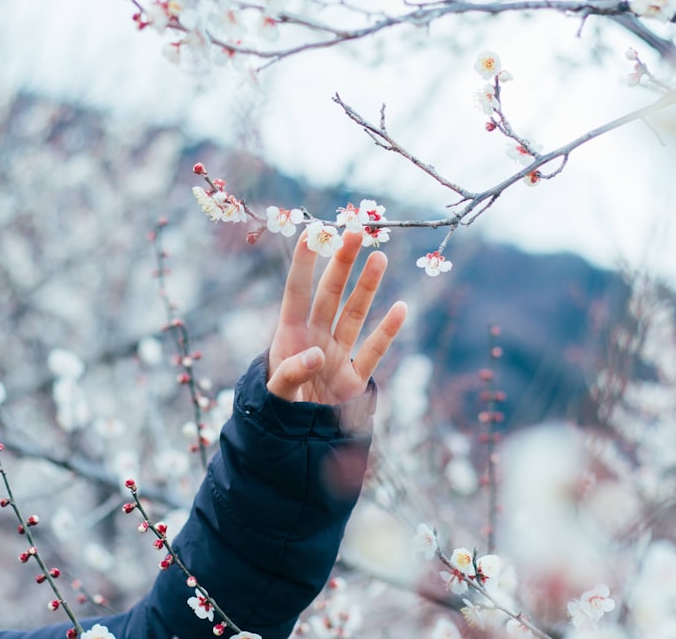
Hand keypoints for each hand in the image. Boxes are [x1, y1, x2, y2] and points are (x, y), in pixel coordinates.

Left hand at [267, 230, 407, 403]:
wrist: (295, 444)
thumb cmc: (277, 413)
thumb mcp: (275, 394)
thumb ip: (290, 375)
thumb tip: (317, 356)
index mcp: (289, 336)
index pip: (297, 291)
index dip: (304, 263)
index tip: (312, 232)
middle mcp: (315, 338)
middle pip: (330, 293)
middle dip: (342, 263)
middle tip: (355, 232)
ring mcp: (337, 355)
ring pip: (354, 314)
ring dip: (366, 287)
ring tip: (379, 257)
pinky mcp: (355, 378)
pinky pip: (373, 350)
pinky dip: (387, 332)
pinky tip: (400, 308)